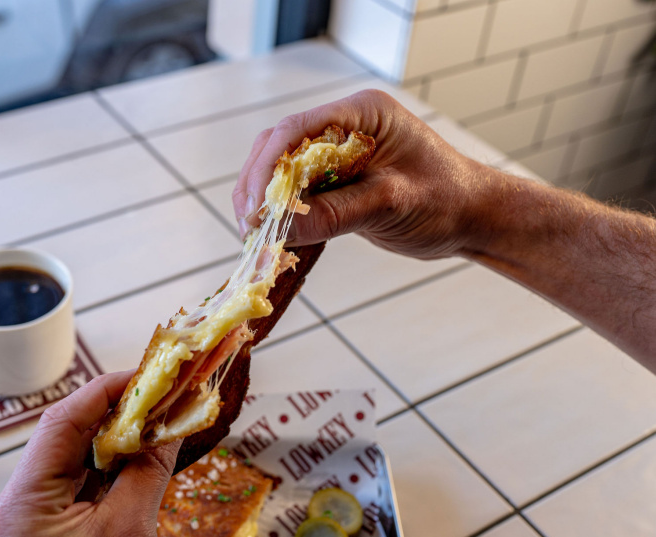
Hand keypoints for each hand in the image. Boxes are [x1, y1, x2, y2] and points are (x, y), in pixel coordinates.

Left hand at [0, 371, 179, 536]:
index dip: (105, 392)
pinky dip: (104, 475)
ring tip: (155, 424)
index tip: (145, 374)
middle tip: (158, 397)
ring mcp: (20, 533)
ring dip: (111, 446)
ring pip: (68, 468)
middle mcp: (8, 518)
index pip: (59, 426)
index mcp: (18, 513)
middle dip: (113, 418)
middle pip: (62, 445)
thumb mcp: (132, 536)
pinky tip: (136, 460)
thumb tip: (169, 421)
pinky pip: (71, 494)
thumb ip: (146, 470)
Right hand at [232, 89, 503, 258]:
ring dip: (264, 202)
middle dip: (258, 187)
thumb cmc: (446, 201)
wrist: (472, 218)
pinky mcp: (337, 180)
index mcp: (361, 114)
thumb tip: (279, 230)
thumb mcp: (391, 205)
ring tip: (255, 236)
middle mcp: (344, 127)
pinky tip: (274, 236)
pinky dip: (282, 213)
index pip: (295, 130)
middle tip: (249, 227)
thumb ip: (336, 213)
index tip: (255, 207)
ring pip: (281, 170)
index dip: (267, 168)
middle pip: (279, 148)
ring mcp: (338, 153)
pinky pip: (297, 192)